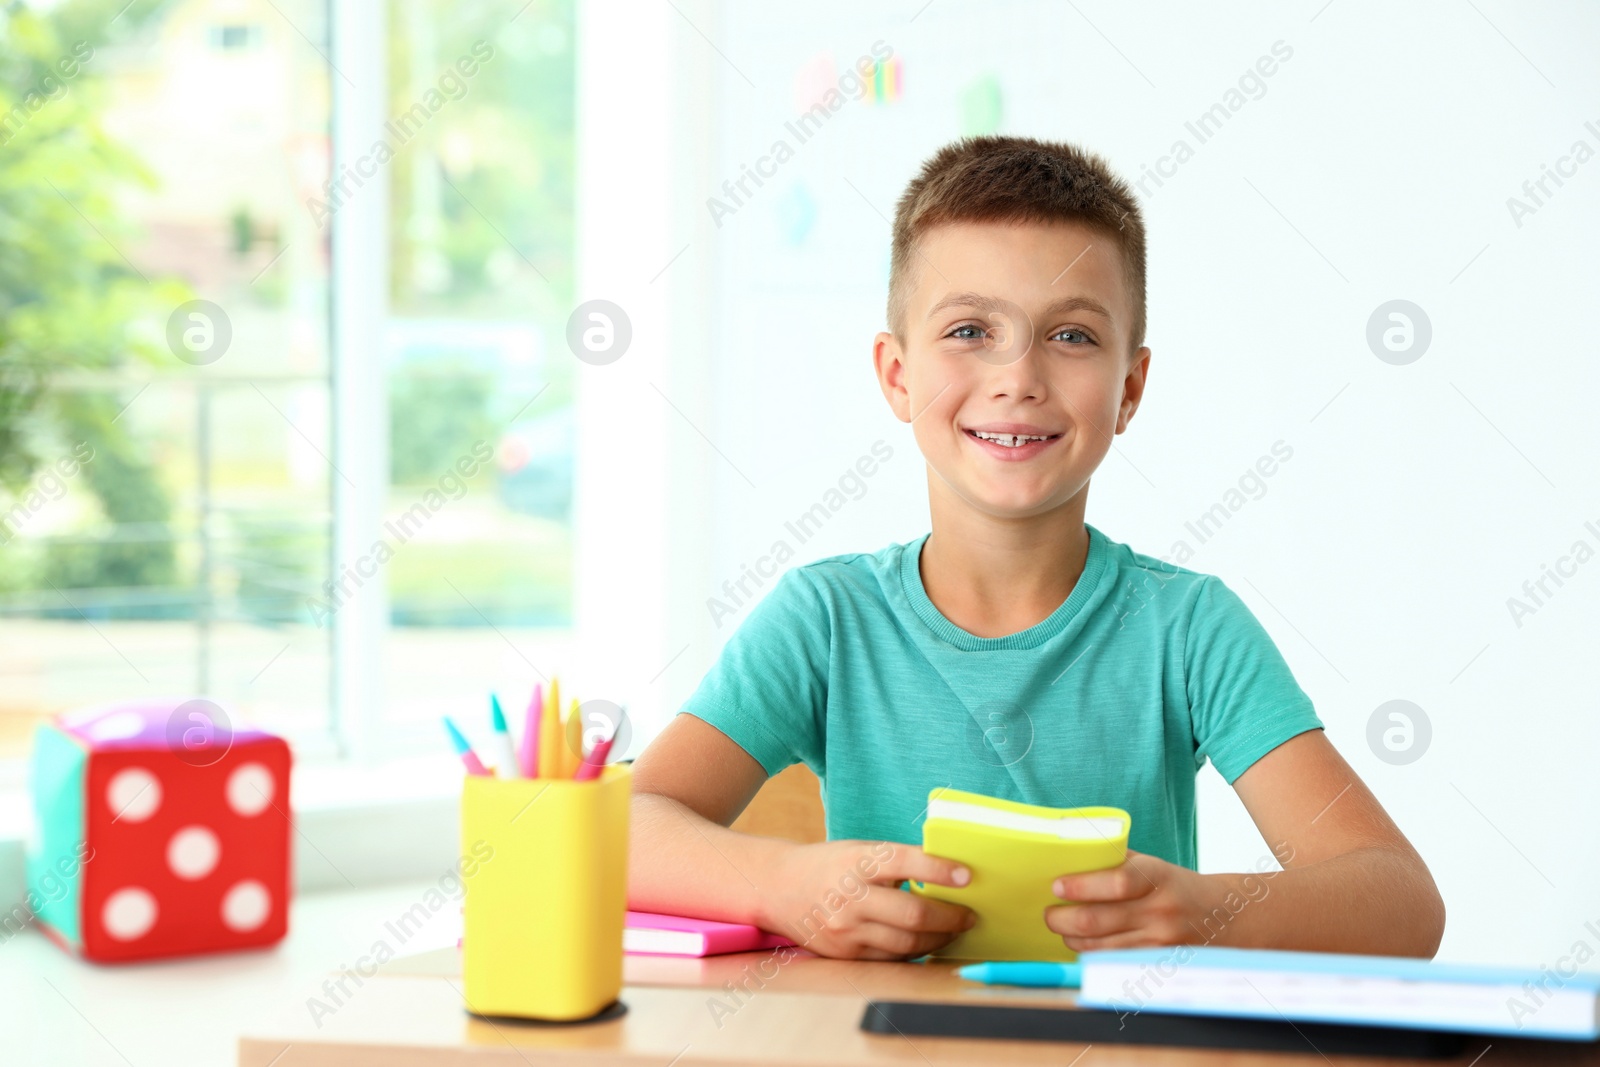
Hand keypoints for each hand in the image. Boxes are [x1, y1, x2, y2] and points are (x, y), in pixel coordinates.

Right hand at [761, 839, 976, 959]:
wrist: (779, 888)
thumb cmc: (830, 865)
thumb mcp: (860, 851)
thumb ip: (897, 861)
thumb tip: (949, 873)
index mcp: (857, 862)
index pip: (906, 862)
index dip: (940, 869)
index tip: (967, 876)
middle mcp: (851, 897)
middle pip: (913, 914)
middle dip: (951, 917)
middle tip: (970, 915)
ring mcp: (847, 929)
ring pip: (908, 942)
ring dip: (940, 938)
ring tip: (955, 930)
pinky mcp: (845, 954)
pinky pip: (892, 957)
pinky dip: (916, 950)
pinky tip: (928, 941)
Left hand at [1044, 850, 1216, 950]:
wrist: (1221, 917)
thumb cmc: (1172, 885)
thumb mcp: (1150, 864)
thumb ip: (1113, 862)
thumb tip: (1067, 861)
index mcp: (1157, 877)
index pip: (1115, 883)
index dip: (1080, 886)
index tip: (1057, 886)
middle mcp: (1160, 911)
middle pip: (1097, 920)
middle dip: (1062, 919)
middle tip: (1049, 913)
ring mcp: (1159, 942)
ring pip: (1099, 947)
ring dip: (1071, 939)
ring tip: (1062, 928)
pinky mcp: (1157, 964)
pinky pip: (1112, 962)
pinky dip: (1090, 954)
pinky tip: (1082, 944)